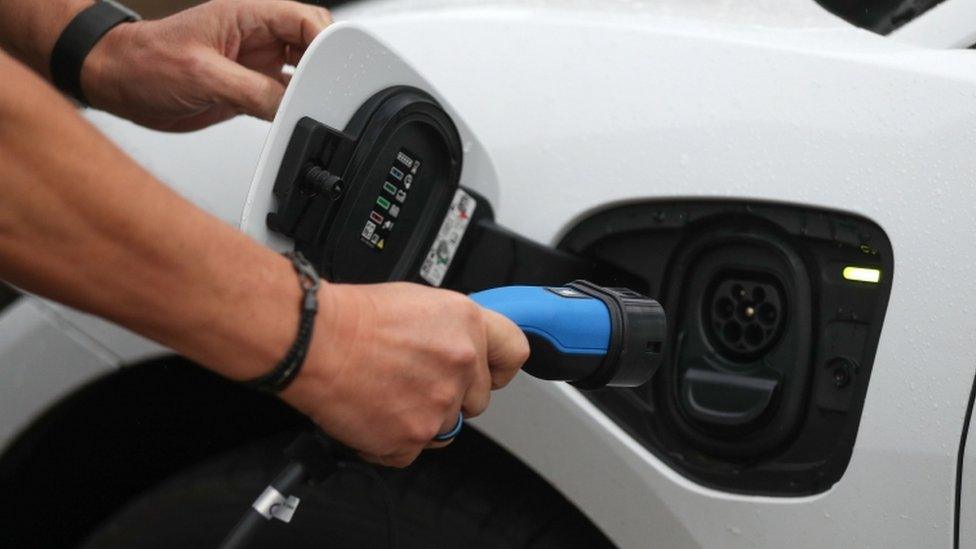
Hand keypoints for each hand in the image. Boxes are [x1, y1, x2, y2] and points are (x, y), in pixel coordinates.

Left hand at [80, 0, 331, 130]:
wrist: (115, 82)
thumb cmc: (144, 62)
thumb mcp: (203, 75)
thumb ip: (252, 91)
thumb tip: (290, 107)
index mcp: (246, 16)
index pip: (304, 19)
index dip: (326, 40)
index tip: (338, 66)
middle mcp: (255, 38)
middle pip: (311, 45)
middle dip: (327, 65)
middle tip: (332, 90)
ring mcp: (253, 64)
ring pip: (301, 73)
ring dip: (312, 90)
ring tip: (318, 107)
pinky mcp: (248, 91)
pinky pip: (283, 99)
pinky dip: (294, 110)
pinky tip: (298, 121)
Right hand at [281, 282, 529, 467]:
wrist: (314, 342)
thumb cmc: (353, 317)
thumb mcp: (419, 302)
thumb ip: (452, 330)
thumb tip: (462, 346)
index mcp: (467, 325)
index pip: (514, 353)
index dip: (500, 367)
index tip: (491, 373)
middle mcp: (460, 364)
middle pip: (477, 400)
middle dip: (450, 396)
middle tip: (414, 381)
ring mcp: (438, 405)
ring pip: (445, 428)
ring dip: (420, 419)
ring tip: (387, 392)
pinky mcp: (411, 437)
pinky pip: (412, 451)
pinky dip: (391, 441)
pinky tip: (373, 412)